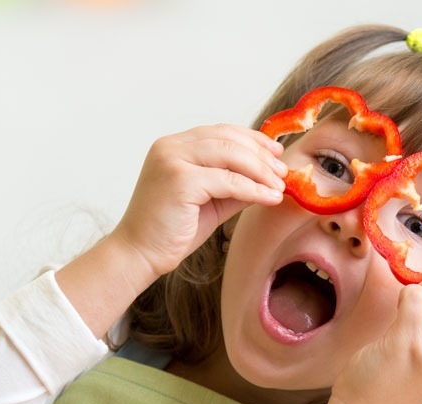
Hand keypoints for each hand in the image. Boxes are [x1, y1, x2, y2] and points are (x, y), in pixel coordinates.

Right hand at [110, 124, 286, 276]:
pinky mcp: (180, 180)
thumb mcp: (210, 201)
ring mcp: (173, 160)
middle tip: (282, 172)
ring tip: (279, 186)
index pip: (220, 132)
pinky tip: (269, 198)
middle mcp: (170, 146)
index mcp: (174, 146)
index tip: (275, 151)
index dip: (252, 139)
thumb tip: (269, 177)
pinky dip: (253, 189)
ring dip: (261, 171)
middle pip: (228, 139)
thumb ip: (234, 185)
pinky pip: (228, 181)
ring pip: (230, 155)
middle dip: (261, 155)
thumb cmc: (171, 231)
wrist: (139, 254)